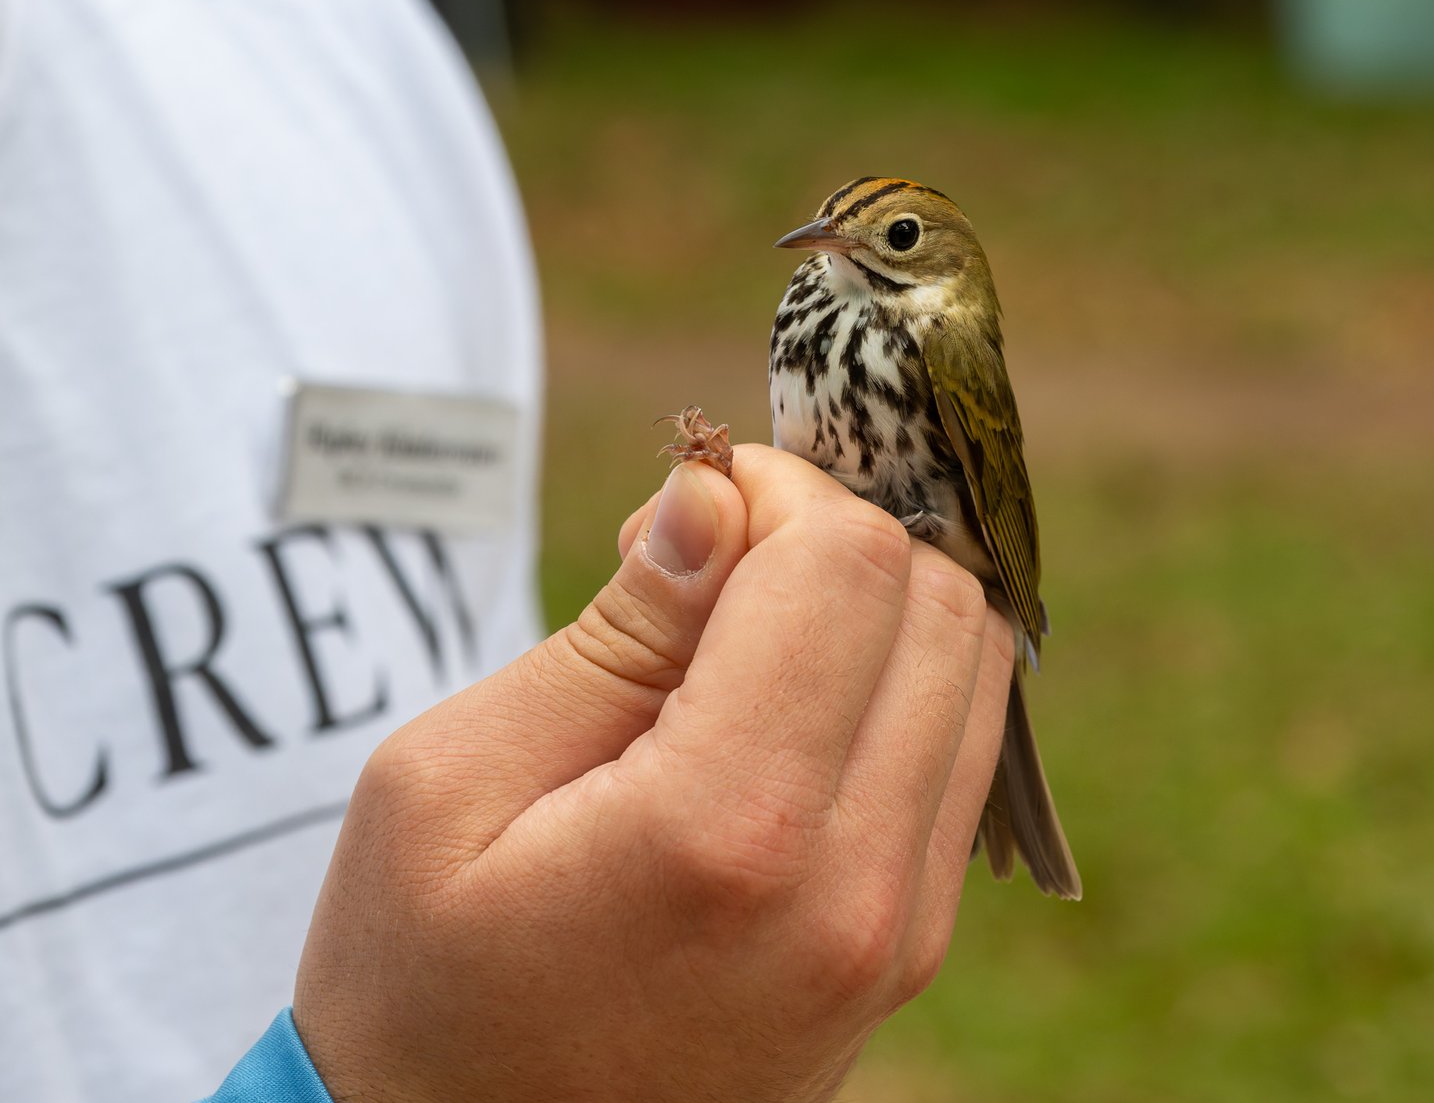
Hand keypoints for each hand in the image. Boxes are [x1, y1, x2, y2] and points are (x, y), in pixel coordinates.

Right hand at [292, 444, 1013, 1101]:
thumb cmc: (419, 983)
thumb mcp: (449, 785)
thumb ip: (615, 633)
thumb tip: (718, 501)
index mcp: (727, 830)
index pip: (847, 567)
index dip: (773, 494)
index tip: (686, 512)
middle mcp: (852, 888)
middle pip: (938, 602)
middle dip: (831, 537)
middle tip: (710, 569)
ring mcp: (897, 931)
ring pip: (971, 670)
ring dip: (873, 606)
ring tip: (739, 637)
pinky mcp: (902, 949)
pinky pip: (956, 757)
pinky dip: (892, 686)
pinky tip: (782, 704)